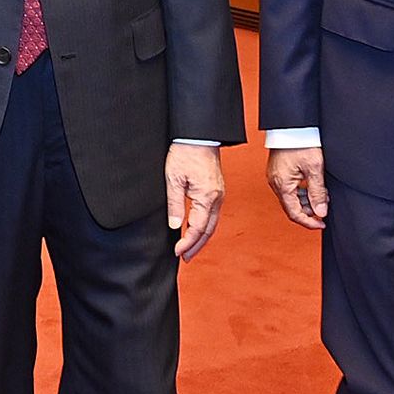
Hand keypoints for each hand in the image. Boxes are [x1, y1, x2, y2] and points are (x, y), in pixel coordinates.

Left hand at [166, 143, 224, 260]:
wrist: (199, 135)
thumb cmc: (186, 152)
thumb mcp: (173, 179)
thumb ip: (175, 204)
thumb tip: (175, 226)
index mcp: (207, 197)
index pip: (198, 228)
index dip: (187, 243)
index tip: (177, 252)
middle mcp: (217, 198)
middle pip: (209, 230)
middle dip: (196, 246)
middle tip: (185, 258)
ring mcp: (219, 194)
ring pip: (212, 223)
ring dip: (201, 237)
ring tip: (190, 248)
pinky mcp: (217, 189)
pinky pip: (213, 213)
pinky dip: (205, 225)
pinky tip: (196, 228)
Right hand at [267, 147, 328, 230]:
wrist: (291, 126)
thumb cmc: (300, 142)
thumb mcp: (314, 169)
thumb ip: (318, 192)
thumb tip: (320, 212)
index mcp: (282, 185)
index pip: (294, 213)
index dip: (309, 222)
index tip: (321, 224)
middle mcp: (276, 183)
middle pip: (292, 207)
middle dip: (310, 211)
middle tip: (325, 208)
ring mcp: (276, 177)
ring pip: (292, 198)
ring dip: (307, 201)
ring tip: (323, 196)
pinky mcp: (279, 172)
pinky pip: (290, 188)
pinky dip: (302, 192)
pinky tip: (314, 188)